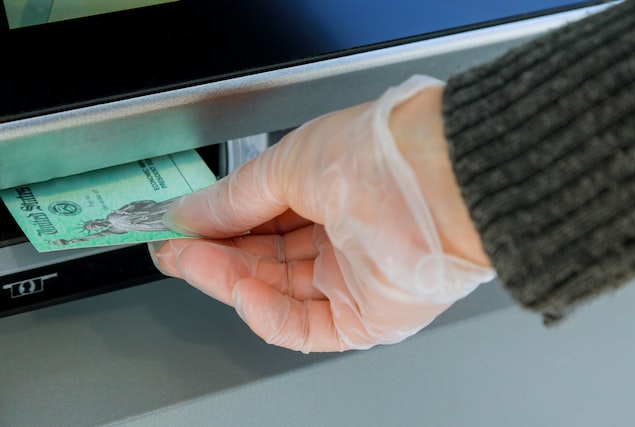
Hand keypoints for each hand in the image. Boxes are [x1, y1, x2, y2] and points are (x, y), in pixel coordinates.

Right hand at [149, 75, 493, 352]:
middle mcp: (342, 238)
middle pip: (265, 258)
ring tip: (191, 260)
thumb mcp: (287, 164)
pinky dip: (267, 313)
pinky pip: (307, 326)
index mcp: (328, 195)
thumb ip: (235, 198)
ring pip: (278, 293)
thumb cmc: (379, 154)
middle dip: (215, 254)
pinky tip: (239, 291)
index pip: (261, 219)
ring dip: (230, 279)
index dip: (216, 224)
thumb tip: (189, 212)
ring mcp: (353, 279)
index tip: (178, 224)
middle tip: (174, 248)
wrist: (439, 177)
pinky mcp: (368, 316)